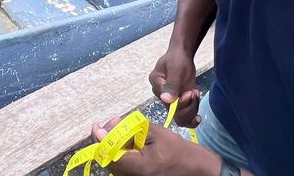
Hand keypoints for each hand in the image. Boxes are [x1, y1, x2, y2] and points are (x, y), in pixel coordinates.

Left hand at [88, 123, 220, 175]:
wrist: (196, 170)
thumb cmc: (178, 150)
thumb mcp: (156, 133)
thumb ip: (131, 128)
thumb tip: (110, 125)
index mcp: (138, 168)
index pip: (110, 153)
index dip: (100, 139)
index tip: (97, 125)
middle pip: (108, 159)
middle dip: (107, 140)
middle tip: (114, 124)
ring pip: (113, 163)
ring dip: (113, 146)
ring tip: (123, 131)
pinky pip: (121, 167)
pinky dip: (120, 153)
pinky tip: (128, 142)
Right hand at [150, 46, 200, 126]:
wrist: (182, 55)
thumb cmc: (177, 59)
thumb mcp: (175, 69)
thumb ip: (171, 84)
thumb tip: (166, 100)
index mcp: (157, 86)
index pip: (167, 103)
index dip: (180, 103)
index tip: (190, 92)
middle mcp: (162, 96)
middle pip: (173, 114)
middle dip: (187, 108)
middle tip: (194, 93)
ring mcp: (171, 100)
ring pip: (181, 116)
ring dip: (192, 109)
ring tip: (196, 93)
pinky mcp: (180, 101)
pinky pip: (186, 114)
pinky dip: (193, 112)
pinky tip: (197, 108)